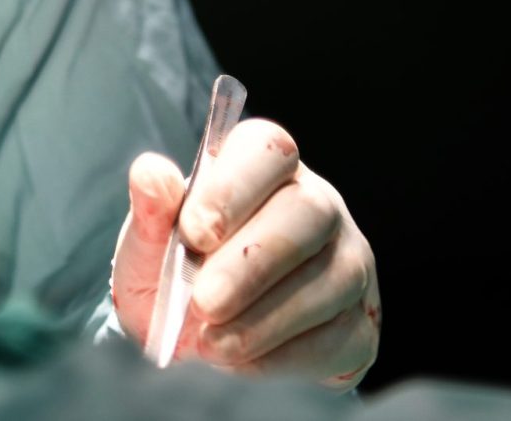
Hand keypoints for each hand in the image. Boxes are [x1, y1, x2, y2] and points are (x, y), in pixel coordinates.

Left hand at [109, 120, 380, 389]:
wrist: (201, 340)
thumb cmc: (177, 275)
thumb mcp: (149, 246)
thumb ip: (151, 211)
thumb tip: (150, 173)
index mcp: (262, 169)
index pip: (267, 150)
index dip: (233, 189)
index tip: (194, 234)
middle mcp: (316, 205)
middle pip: (308, 212)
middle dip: (252, 263)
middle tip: (204, 302)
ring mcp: (348, 260)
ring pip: (330, 278)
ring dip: (265, 317)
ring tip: (212, 343)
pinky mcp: (361, 321)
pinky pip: (338, 335)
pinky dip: (283, 354)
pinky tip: (241, 361)